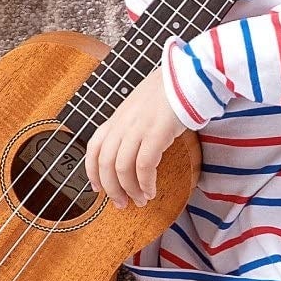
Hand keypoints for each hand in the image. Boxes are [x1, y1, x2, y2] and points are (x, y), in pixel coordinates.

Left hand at [83, 67, 186, 208]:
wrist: (189, 76)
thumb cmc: (170, 92)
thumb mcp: (142, 107)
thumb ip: (133, 125)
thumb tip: (133, 148)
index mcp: (118, 117)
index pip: (94, 146)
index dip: (91, 170)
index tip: (96, 188)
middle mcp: (123, 123)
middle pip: (105, 162)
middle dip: (111, 188)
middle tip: (121, 204)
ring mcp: (138, 127)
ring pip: (122, 167)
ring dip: (129, 189)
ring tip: (140, 201)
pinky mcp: (157, 132)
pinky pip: (144, 165)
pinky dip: (145, 182)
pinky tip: (151, 191)